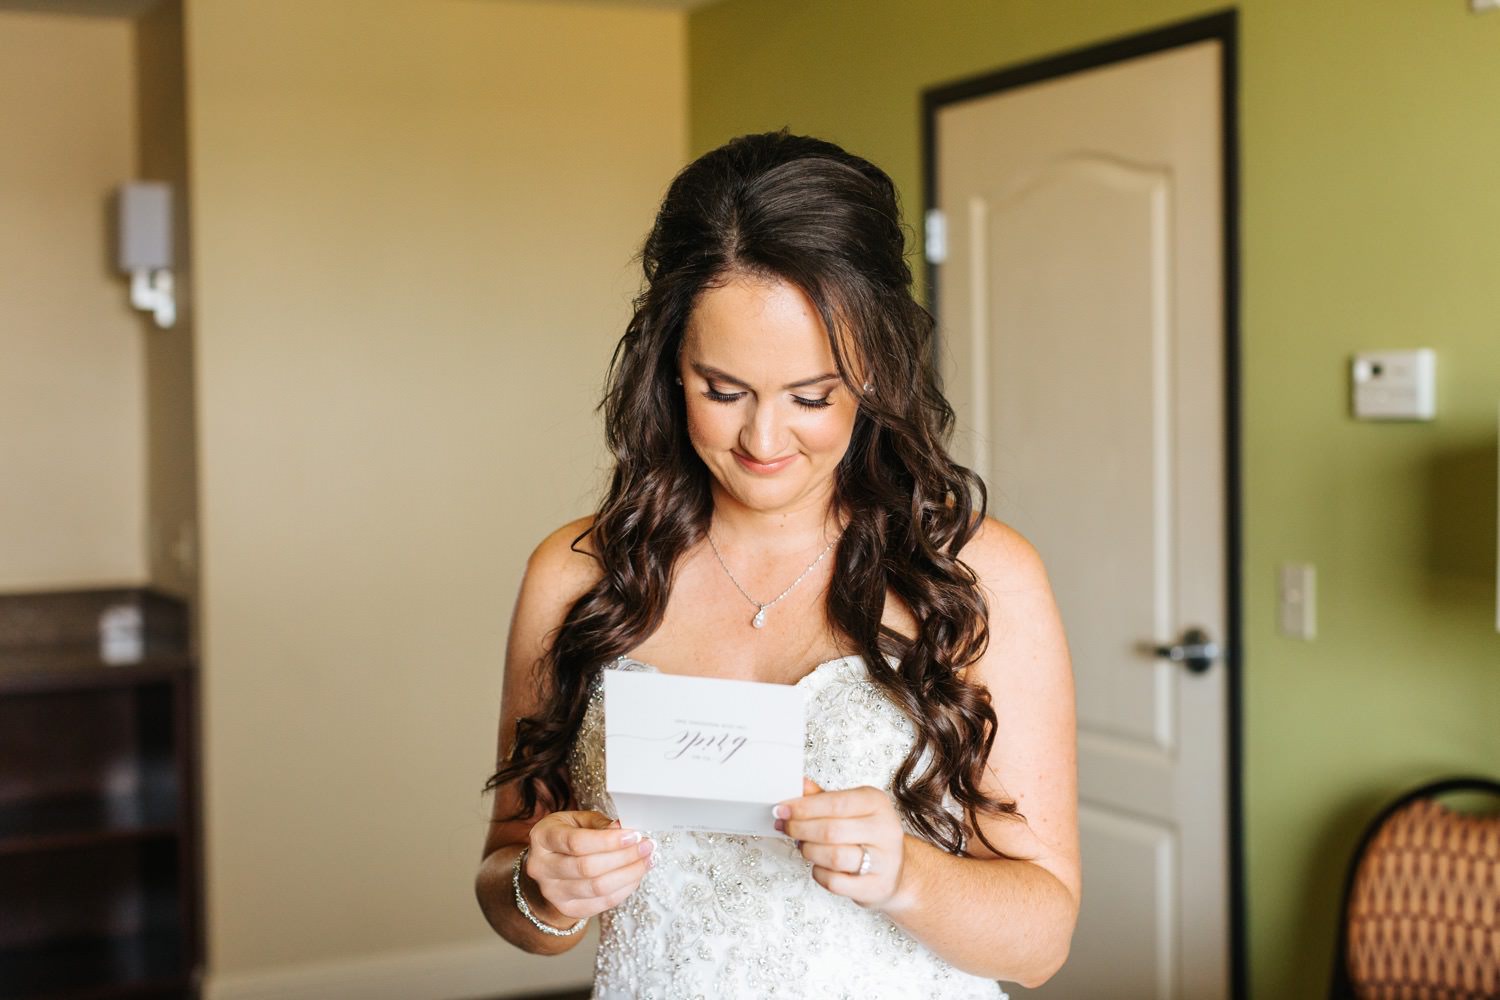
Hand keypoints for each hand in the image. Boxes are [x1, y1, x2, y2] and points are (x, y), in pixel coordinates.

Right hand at [524, 810, 655, 921]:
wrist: (550, 862)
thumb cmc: (568, 834)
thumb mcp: (579, 820)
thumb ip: (601, 824)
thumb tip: (624, 829)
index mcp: (543, 838)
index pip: (576, 843)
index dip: (609, 841)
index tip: (634, 836)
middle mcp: (541, 867)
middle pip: (587, 868)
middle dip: (624, 857)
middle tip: (647, 847)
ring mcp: (552, 892)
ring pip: (597, 888)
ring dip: (629, 874)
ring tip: (646, 861)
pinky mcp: (567, 908)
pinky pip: (602, 903)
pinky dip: (624, 889)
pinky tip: (635, 876)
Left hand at [774, 777, 906, 909]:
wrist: (895, 870)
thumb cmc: (867, 835)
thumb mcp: (850, 809)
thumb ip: (823, 798)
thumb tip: (798, 784)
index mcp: (876, 803)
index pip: (834, 803)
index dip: (803, 807)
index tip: (782, 809)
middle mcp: (885, 829)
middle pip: (831, 830)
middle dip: (800, 829)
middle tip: (786, 827)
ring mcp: (884, 861)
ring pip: (833, 857)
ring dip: (809, 851)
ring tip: (803, 846)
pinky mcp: (876, 887)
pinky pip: (835, 882)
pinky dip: (819, 873)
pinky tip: (818, 866)